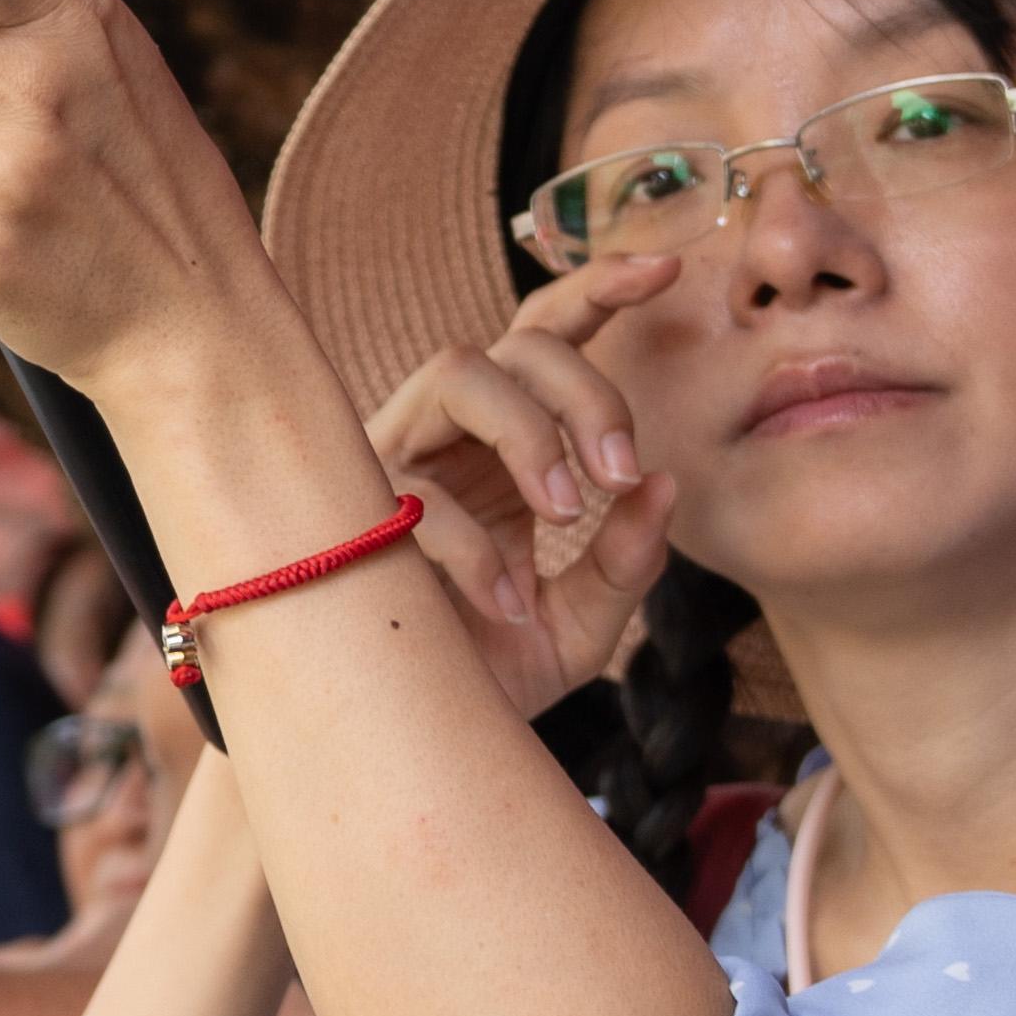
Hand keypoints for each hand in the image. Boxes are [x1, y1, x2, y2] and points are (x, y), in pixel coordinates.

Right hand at [368, 256, 684, 715]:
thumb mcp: (578, 625)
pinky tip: (505, 602)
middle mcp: (448, 438)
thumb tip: (661, 483)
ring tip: (565, 512)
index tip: (664, 270)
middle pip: (516, 344)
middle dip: (585, 390)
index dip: (599, 290)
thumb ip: (625, 561)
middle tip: (620, 474)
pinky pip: (418, 491)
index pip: (547, 340)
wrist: (405, 746)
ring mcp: (394, 466)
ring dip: (528, 431)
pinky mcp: (351, 513)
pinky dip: (475, 545)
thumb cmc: (484, 676)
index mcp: (504, 449)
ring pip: (458, 371)